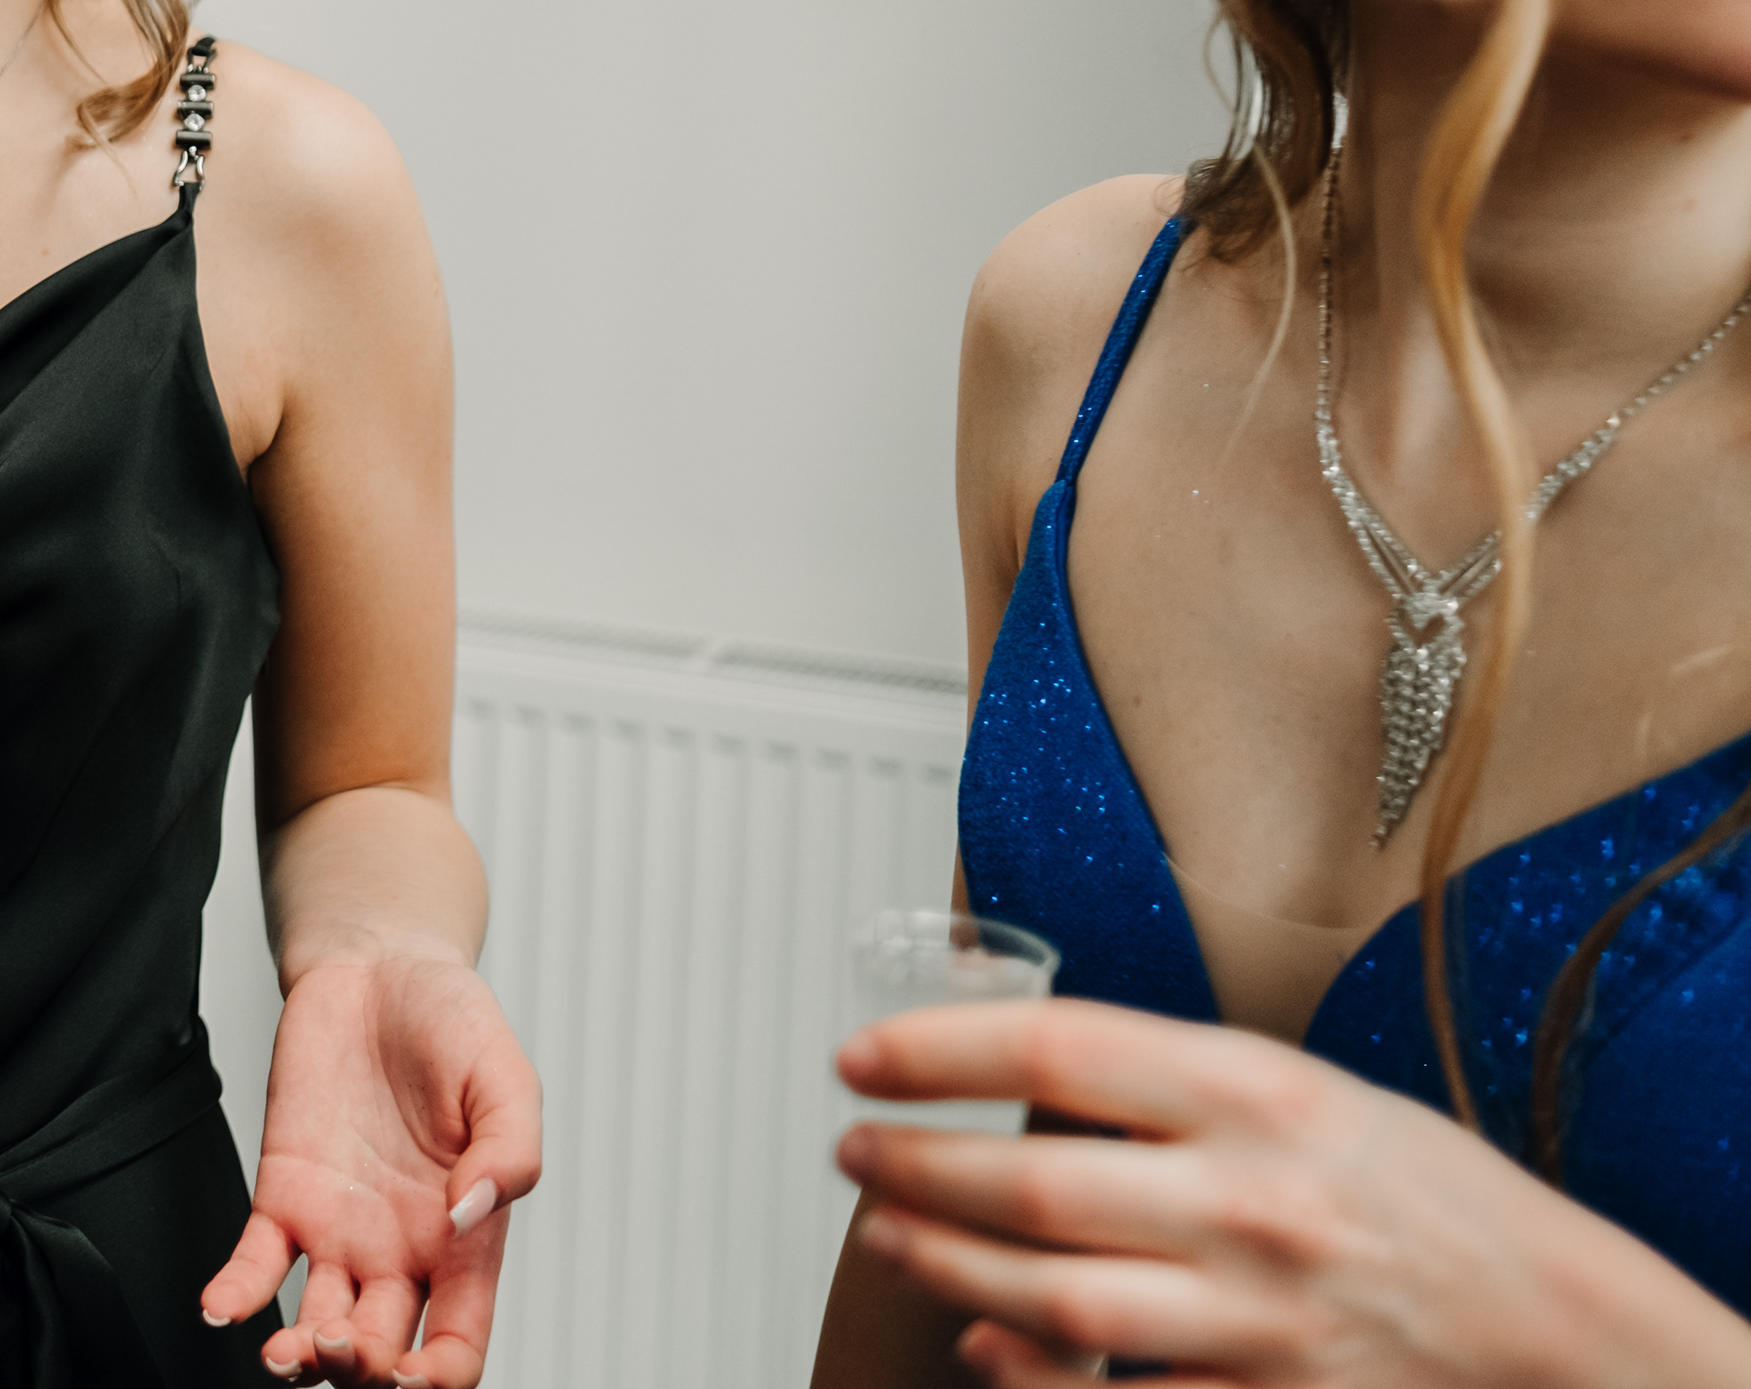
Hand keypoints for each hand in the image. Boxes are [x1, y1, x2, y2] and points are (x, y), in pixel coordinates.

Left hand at [203, 953, 543, 1384]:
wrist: (378, 967)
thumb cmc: (453, 1022)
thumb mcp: (506, 1077)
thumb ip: (510, 1150)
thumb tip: (471, 1214)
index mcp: (465, 1240)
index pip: (457, 1345)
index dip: (438, 1378)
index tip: (413, 1377)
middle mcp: (401, 1250)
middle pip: (381, 1353)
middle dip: (361, 1373)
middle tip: (342, 1347)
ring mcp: (338, 1228)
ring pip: (317, 1325)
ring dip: (300, 1358)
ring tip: (286, 1352)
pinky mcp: (283, 1193)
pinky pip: (256, 1262)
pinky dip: (236, 1294)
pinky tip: (222, 1309)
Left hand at [840, 996, 1750, 1384]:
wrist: (1552, 1320)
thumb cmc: (1417, 1189)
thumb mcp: (1298, 1089)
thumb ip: (1163, 1082)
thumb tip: (1016, 1070)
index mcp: (1259, 1092)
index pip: (1054, 1048)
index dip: (935, 1050)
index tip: (860, 1055)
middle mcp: (1253, 1199)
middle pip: (1031, 1181)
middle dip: (915, 1165)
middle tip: (854, 1147)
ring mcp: (1259, 1314)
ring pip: (1054, 1295)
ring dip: (945, 1259)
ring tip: (886, 1228)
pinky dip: (1032, 1371)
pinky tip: (981, 1335)